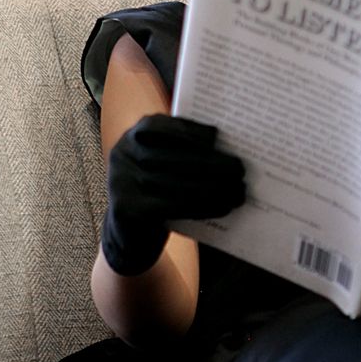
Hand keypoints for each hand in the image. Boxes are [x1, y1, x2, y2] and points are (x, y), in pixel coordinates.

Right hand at [101, 114, 245, 276]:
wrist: (131, 235)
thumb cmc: (158, 192)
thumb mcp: (164, 165)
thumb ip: (185, 151)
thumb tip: (225, 145)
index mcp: (135, 135)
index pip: (164, 127)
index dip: (191, 131)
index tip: (218, 137)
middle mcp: (122, 153)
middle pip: (173, 157)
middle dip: (211, 164)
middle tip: (240, 169)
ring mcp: (120, 181)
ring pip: (176, 184)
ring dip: (213, 188)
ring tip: (239, 192)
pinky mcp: (126, 209)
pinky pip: (172, 206)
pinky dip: (203, 206)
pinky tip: (224, 207)